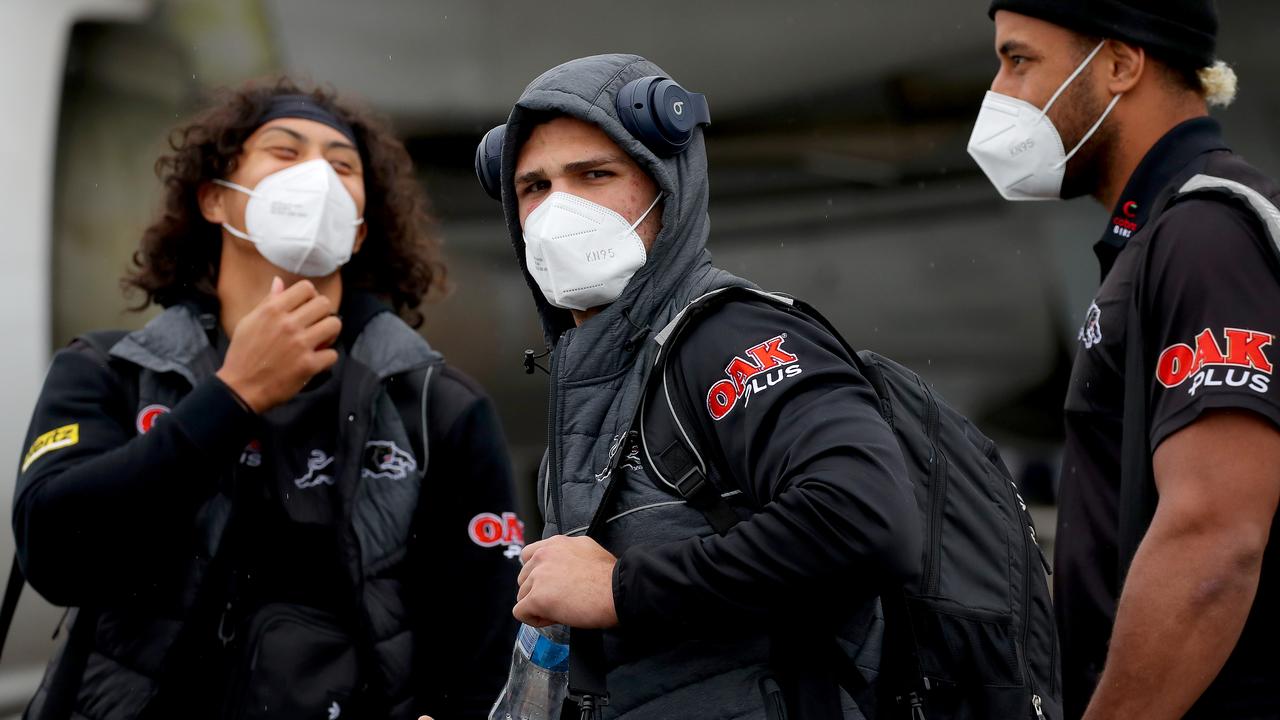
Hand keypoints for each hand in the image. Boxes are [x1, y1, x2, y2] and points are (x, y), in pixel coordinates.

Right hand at [215, 277, 340, 412]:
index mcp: (273, 310)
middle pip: (324, 304)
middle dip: (322, 313)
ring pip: (334, 325)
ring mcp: (300, 344)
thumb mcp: (249, 322)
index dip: (310, 296)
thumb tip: (279, 281)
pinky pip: (333, 354)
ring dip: (330, 332)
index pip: (306, 288)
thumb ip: (268, 301)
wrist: (240, 388)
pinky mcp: (308, 365)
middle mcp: (288, 324)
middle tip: (316, 324)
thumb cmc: (243, 354)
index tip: (306, 306)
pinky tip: (316, 359)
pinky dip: (326, 358)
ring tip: (320, 339)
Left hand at [514, 535, 618, 628]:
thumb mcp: (588, 551)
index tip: (553, 584)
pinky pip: (521, 612)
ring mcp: (538, 576)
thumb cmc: (610, 577)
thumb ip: (568, 555)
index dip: (538, 574)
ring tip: (561, 610)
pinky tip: (554, 618)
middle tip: (561, 600)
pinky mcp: (537, 597)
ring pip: (522, 596)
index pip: (529, 556)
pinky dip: (534, 619)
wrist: (619, 591)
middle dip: (538, 591)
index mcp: (555, 543)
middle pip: (524, 578)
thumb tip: (564, 566)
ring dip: (537, 606)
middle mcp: (543, 555)